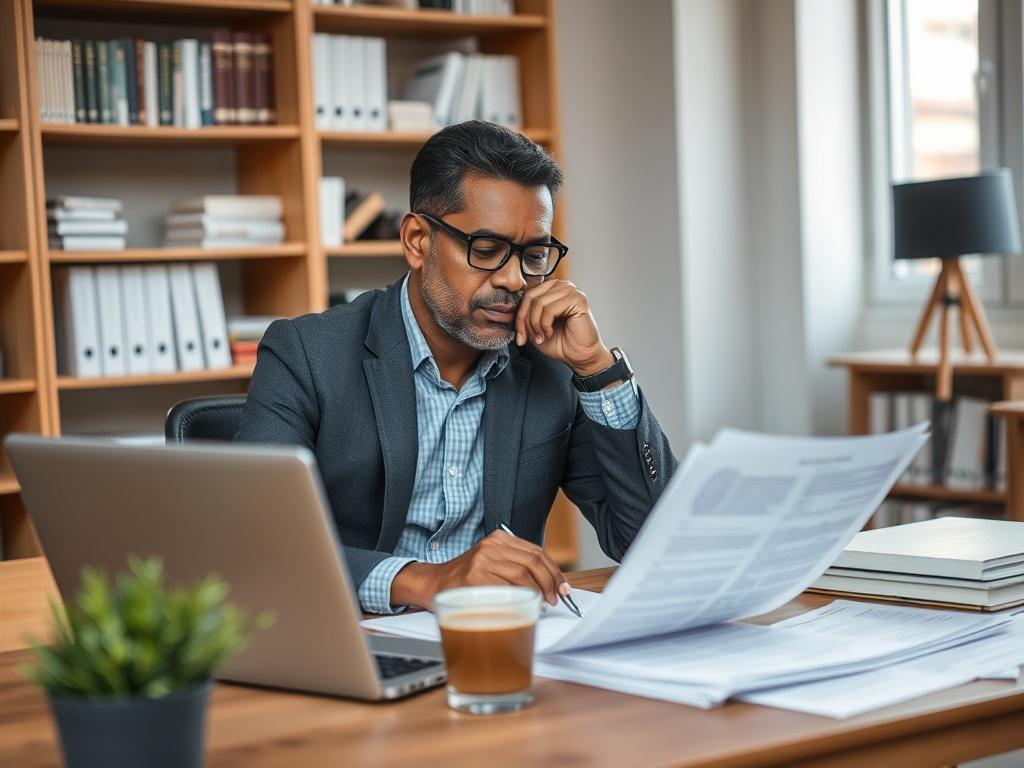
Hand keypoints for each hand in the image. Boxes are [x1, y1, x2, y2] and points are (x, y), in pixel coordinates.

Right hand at [390, 531, 570, 609]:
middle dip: (550, 582)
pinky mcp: (474, 578)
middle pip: (533, 561)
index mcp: (499, 538)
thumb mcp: (491, 561)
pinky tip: (525, 605)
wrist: (434, 583)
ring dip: (538, 592)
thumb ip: (515, 564)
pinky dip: (520, 599)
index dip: (554, 571)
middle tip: (555, 599)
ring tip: (542, 605)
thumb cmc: (466, 578)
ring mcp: (482, 560)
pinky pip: (505, 589)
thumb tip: (549, 583)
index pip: (536, 552)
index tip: (563, 587)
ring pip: (522, 575)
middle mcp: (491, 545)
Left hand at [514, 280, 613, 376]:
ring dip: (536, 325)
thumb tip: (510, 313)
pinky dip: (545, 325)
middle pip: (531, 297)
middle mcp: (562, 286)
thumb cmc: (560, 342)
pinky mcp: (577, 299)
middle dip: (525, 321)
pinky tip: (550, 333)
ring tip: (542, 337)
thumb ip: (525, 316)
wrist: (579, 356)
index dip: (519, 317)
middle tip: (529, 338)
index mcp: (552, 289)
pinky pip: (550, 309)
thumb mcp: (535, 328)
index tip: (520, 337)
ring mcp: (571, 290)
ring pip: (539, 303)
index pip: (527, 295)